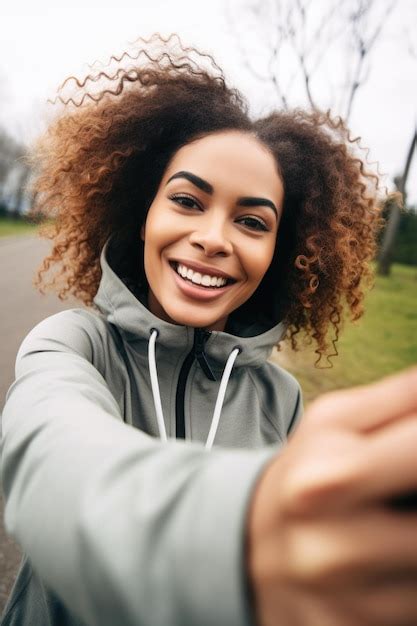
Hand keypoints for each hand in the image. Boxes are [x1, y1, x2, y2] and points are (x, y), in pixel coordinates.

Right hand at [246, 367, 416, 625]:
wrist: (241, 547)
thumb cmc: (302, 473)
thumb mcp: (334, 422)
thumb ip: (401, 397)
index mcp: (328, 478)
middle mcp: (334, 550)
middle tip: (406, 498)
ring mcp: (345, 608)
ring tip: (398, 523)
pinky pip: (411, 611)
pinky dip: (410, 585)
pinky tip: (393, 565)